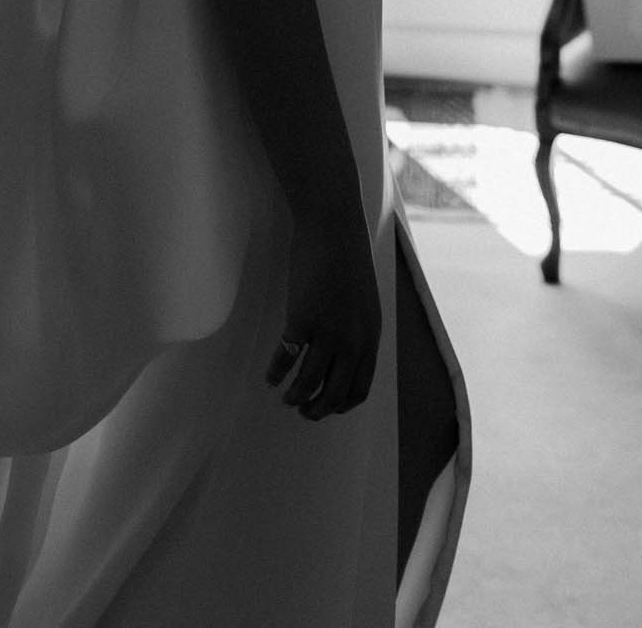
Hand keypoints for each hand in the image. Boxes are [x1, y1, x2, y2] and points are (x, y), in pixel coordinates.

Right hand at [265, 205, 380, 420]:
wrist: (334, 229)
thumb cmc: (348, 258)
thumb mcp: (364, 301)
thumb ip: (358, 329)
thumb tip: (345, 352)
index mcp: (370, 337)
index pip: (359, 388)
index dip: (342, 404)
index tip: (328, 408)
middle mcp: (352, 341)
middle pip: (335, 393)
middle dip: (318, 409)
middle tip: (304, 412)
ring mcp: (327, 332)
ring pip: (309, 382)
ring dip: (296, 397)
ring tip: (286, 398)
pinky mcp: (302, 319)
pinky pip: (286, 357)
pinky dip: (277, 371)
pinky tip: (270, 376)